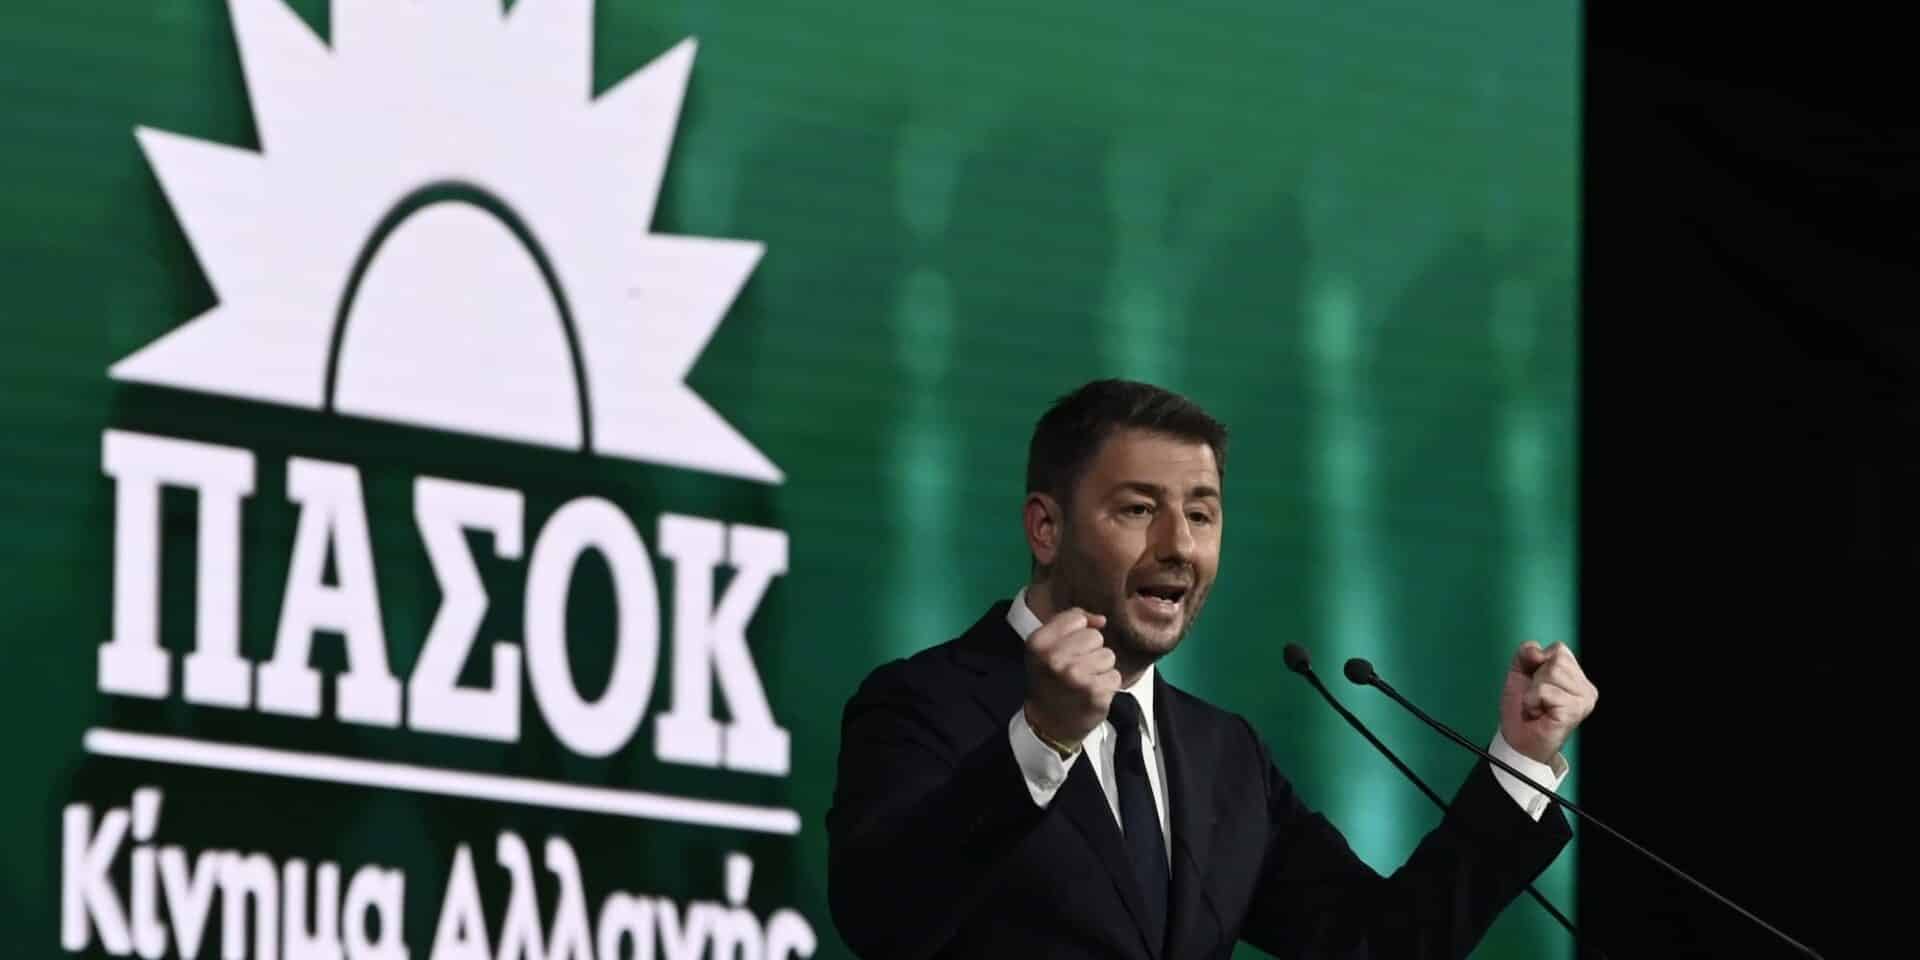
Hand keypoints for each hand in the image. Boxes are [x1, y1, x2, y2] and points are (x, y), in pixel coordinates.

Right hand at [1023, 608, 1120, 751]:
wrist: (1047, 725)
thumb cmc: (1048, 682)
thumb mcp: (1044, 648)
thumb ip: (1069, 623)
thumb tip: (1101, 620)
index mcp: (1039, 643)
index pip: (1076, 618)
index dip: (1077, 633)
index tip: (1068, 650)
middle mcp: (1055, 658)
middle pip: (1095, 636)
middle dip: (1090, 651)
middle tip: (1075, 669)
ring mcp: (1076, 676)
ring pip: (1108, 655)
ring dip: (1100, 669)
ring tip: (1084, 682)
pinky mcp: (1096, 693)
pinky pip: (1115, 676)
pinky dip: (1107, 685)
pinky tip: (1091, 693)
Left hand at [1500, 641, 1596, 765]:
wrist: (1518, 742)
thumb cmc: (1521, 709)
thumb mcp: (1520, 673)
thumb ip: (1526, 653)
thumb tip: (1538, 650)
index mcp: (1577, 677)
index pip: (1559, 649)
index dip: (1538, 662)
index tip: (1535, 684)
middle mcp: (1586, 688)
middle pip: (1556, 658)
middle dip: (1536, 678)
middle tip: (1537, 698)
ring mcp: (1584, 699)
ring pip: (1551, 672)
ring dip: (1534, 690)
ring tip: (1538, 706)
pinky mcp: (1575, 710)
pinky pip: (1545, 690)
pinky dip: (1532, 700)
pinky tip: (1538, 714)